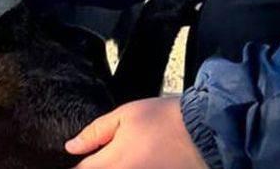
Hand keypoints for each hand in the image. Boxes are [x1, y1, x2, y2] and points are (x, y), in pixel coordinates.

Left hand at [67, 98, 207, 168]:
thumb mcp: (126, 114)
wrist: (207, 134)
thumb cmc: (169, 120)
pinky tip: (140, 162)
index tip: (81, 159)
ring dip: (112, 168)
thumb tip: (72, 146)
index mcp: (113, 163)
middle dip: (95, 167)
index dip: (78, 164)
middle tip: (107, 156)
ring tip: (127, 157)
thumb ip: (95, 132)